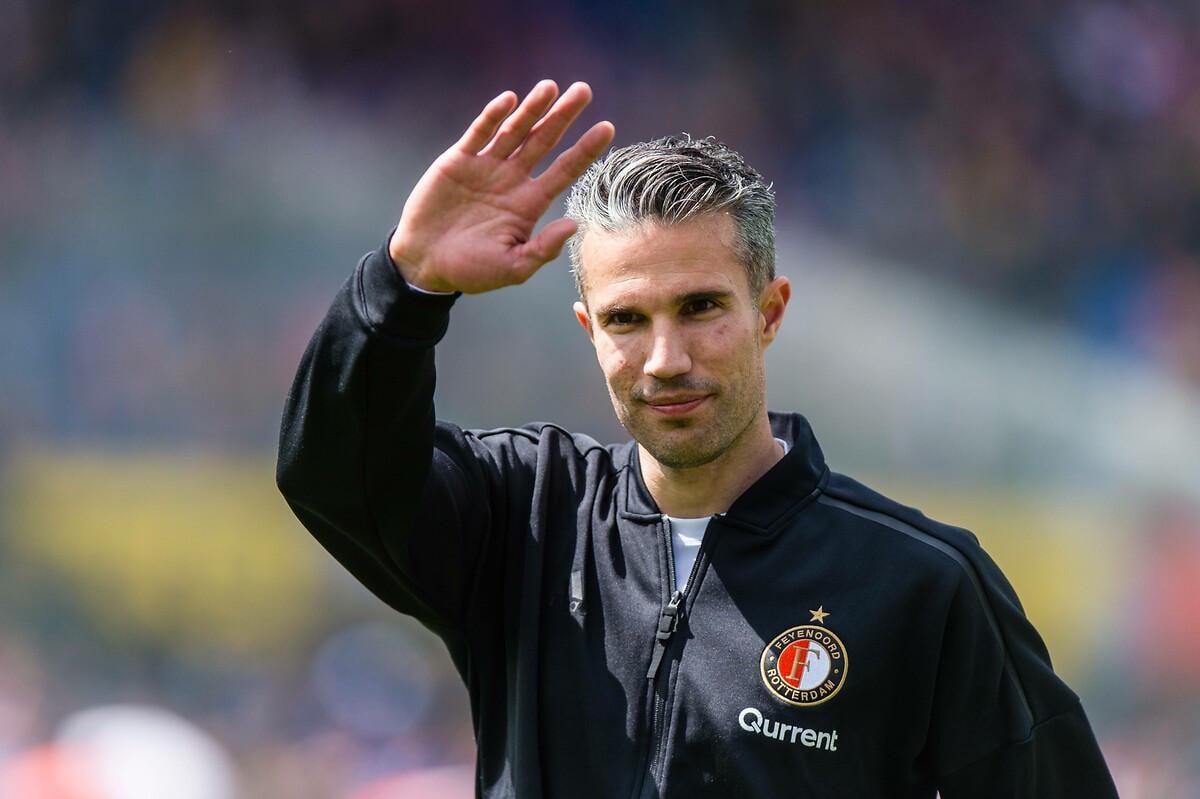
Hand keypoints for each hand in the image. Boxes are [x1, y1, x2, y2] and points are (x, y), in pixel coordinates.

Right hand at [388, 80, 614, 293]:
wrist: (425, 263)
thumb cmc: (470, 271)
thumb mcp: (513, 267)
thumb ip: (543, 249)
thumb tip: (574, 225)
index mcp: (529, 203)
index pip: (564, 170)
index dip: (585, 150)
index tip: (607, 128)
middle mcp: (512, 179)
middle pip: (544, 141)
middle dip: (563, 116)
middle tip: (584, 91)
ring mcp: (486, 167)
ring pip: (515, 130)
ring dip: (532, 108)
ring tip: (551, 87)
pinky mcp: (458, 161)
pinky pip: (479, 133)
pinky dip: (493, 116)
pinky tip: (510, 101)